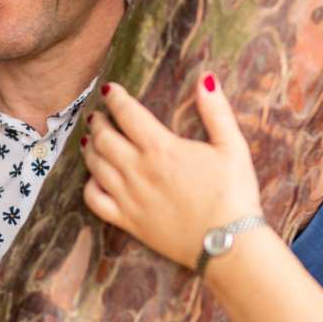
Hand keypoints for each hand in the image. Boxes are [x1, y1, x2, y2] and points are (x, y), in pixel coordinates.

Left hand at [80, 75, 262, 269]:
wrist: (227, 243)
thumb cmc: (233, 194)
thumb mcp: (232, 147)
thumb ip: (216, 111)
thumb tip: (207, 78)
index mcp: (161, 148)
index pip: (127, 113)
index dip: (115, 98)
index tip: (109, 90)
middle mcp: (138, 170)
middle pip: (104, 138)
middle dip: (98, 122)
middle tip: (97, 115)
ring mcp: (129, 197)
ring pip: (95, 165)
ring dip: (89, 148)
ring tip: (90, 139)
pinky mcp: (128, 221)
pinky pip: (95, 200)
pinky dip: (89, 185)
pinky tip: (93, 178)